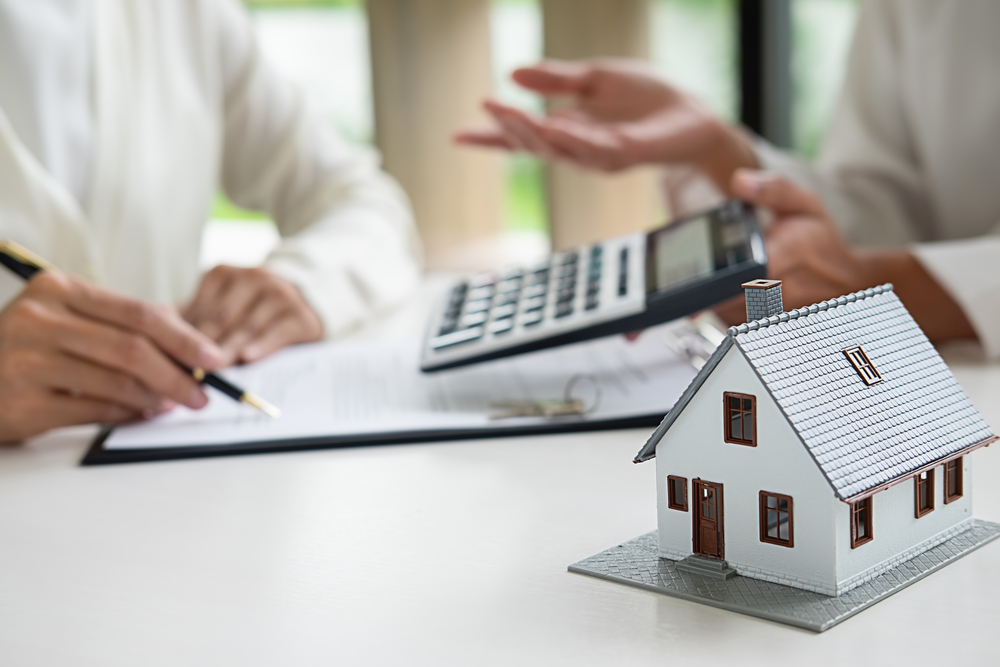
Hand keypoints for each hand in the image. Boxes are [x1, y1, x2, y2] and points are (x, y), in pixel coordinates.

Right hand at [0, 272, 223, 442]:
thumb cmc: (24, 348)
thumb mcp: (64, 320)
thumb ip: (118, 326)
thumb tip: (188, 344)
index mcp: (56, 289)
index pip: (139, 312)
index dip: (185, 337)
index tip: (215, 357)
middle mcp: (38, 320)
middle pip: (133, 348)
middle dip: (179, 373)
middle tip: (203, 391)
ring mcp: (27, 361)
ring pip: (118, 381)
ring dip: (157, 397)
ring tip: (175, 403)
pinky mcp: (23, 402)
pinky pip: (95, 410)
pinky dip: (128, 414)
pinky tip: (142, 413)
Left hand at [182, 266, 322, 365]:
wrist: (310, 296)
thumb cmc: (252, 309)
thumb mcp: (222, 305)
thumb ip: (194, 320)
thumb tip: (156, 345)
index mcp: (222, 274)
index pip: (198, 310)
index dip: (182, 337)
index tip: (169, 361)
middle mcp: (252, 277)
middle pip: (221, 319)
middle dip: (204, 348)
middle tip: (188, 373)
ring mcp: (279, 293)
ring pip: (247, 327)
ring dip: (229, 351)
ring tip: (214, 372)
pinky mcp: (301, 314)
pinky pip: (278, 332)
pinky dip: (262, 346)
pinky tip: (248, 358)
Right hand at [454, 59, 757, 191]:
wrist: (691, 114)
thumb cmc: (646, 98)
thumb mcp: (596, 78)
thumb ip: (558, 80)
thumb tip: (513, 74)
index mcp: (566, 129)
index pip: (521, 137)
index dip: (490, 137)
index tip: (456, 136)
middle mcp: (577, 148)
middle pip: (532, 144)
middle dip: (507, 128)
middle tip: (486, 108)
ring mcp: (599, 155)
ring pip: (557, 148)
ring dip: (531, 133)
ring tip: (507, 114)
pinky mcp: (625, 154)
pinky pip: (594, 149)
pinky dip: (572, 138)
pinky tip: (554, 126)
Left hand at [716, 170, 975, 342]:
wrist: (849, 279)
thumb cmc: (822, 242)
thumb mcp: (804, 205)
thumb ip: (773, 189)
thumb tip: (740, 182)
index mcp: (783, 258)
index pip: (736, 273)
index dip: (712, 277)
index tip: (694, 276)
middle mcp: (779, 292)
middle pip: (725, 296)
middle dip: (706, 287)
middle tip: (695, 276)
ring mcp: (775, 314)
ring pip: (727, 312)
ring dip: (714, 299)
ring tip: (711, 283)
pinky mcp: (771, 327)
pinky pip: (737, 325)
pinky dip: (725, 312)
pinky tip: (724, 297)